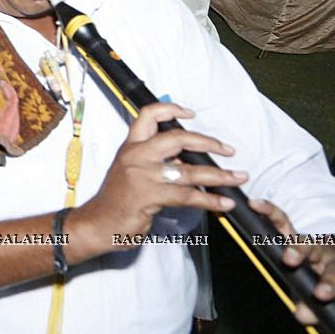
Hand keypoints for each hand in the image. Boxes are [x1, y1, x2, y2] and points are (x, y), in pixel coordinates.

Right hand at [71, 103, 244, 258]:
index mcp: (130, 146)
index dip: (171, 110)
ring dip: (219, 175)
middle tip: (228, 150)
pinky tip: (223, 203)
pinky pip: (187, 196)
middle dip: (208, 143)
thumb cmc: (116, 199)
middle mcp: (136, 156)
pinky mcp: (149, 197)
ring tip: (237, 177)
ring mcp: (142, 176)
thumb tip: (186, 159)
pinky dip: (210, 200)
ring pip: (188, 171)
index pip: (148, 115)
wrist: (97, 223)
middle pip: (176, 138)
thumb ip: (155, 162)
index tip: (191, 114)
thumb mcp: (131, 172)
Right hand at [249, 198, 334, 333]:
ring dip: (300, 251)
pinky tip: (256, 205)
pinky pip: (283, 224)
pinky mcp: (297, 238)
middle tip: (322, 294)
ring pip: (310, 247)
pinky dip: (271, 213)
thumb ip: (326, 314)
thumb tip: (302, 313)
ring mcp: (318, 249)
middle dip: (331, 282)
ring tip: (290, 259)